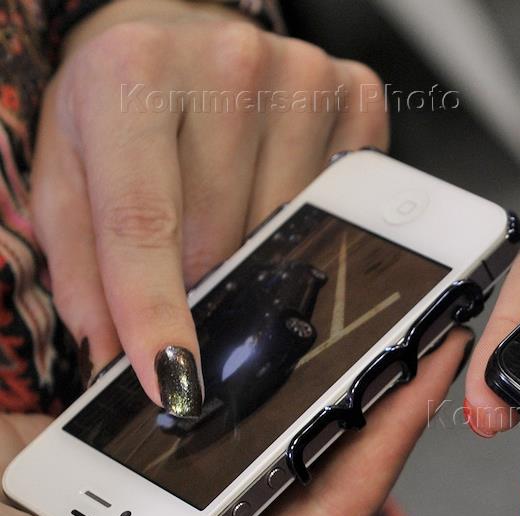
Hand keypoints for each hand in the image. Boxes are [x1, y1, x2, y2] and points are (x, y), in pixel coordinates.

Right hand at [0, 329, 470, 515]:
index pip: (326, 513)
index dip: (385, 442)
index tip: (430, 368)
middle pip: (316, 463)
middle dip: (373, 400)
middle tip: (421, 322)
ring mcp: (171, 493)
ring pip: (272, 427)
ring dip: (321, 375)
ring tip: (370, 312)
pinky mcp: (133, 451)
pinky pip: (216, 401)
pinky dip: (251, 365)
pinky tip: (279, 323)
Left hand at [32, 0, 386, 414]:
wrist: (180, 35)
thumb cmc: (124, 103)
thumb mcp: (69, 172)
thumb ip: (82, 266)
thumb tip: (119, 356)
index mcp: (131, 71)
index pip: (146, 222)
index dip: (157, 313)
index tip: (173, 382)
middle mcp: (225, 61)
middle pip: (222, 238)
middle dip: (202, 284)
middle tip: (192, 278)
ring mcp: (302, 77)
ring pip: (286, 231)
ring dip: (256, 255)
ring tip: (230, 221)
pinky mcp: (356, 95)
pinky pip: (339, 206)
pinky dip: (308, 226)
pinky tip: (277, 201)